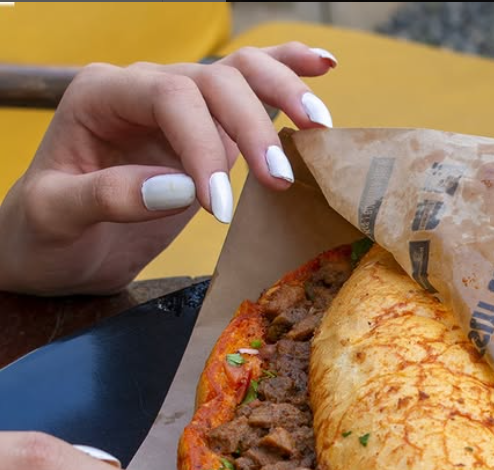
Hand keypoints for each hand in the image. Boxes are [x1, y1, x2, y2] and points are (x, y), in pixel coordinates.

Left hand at [0, 43, 335, 295]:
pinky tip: (321, 67)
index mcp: (101, 96)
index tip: (217, 209)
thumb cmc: (43, 234)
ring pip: (239, 75)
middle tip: (280, 182)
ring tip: (319, 125)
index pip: (168, 96)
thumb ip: (109, 196)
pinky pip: (246, 92)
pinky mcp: (203, 135)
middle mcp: (142, 90)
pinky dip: (284, 75)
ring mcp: (177, 110)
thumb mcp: (56, 217)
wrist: (52, 250)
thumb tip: (182, 188)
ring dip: (283, 93)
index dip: (202, 145)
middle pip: (214, 81)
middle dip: (253, 128)